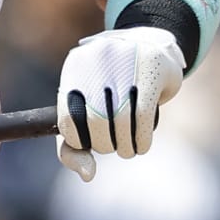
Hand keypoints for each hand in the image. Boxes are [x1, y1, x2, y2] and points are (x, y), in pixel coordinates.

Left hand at [56, 26, 185, 181]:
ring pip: (119, 121)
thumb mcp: (87, 108)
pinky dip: (141, 140)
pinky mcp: (151, 69)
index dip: (79, 141)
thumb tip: (87, 175)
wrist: (152, 44)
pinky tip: (141, 145)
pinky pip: (142, 116)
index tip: (91, 143)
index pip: (66, 119)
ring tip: (129, 149)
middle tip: (114, 146)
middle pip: (94, 121)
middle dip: (105, 145)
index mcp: (75, 66)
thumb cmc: (115, 86)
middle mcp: (96, 59)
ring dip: (125, 146)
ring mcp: (125, 62)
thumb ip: (74, 145)